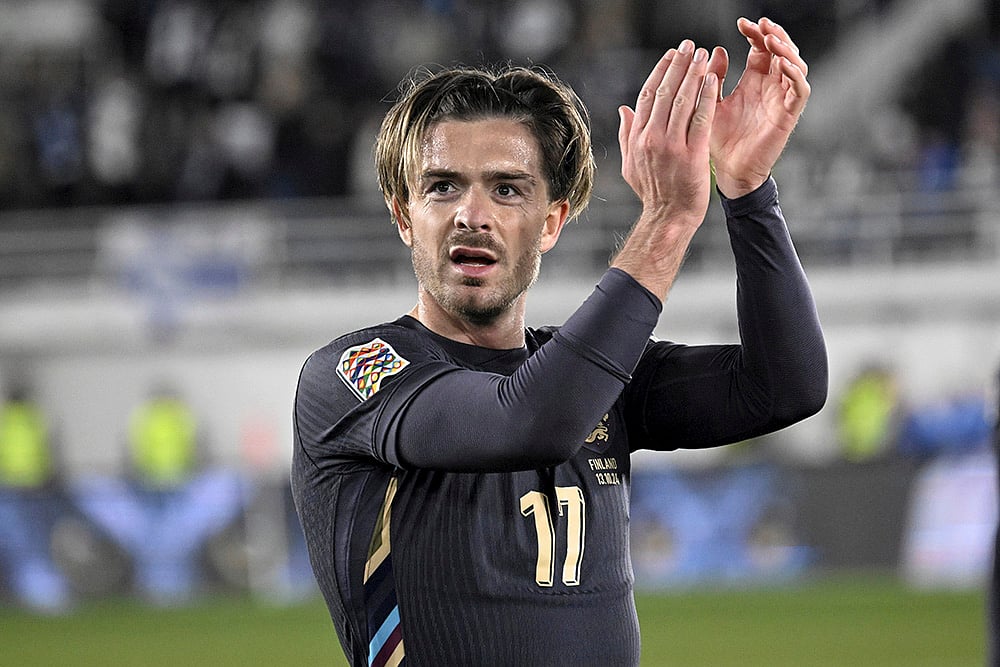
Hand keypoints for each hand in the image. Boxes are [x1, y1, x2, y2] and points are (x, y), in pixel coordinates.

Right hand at [612, 40, 720, 299]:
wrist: (669, 218)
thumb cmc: (653, 193)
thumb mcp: (632, 165)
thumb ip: (628, 135)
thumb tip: (624, 109)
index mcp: (638, 139)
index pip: (647, 96)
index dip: (659, 72)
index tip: (671, 55)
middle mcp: (652, 139)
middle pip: (664, 92)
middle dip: (678, 65)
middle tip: (689, 45)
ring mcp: (671, 146)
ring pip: (682, 101)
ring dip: (693, 74)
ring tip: (703, 55)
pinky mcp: (692, 154)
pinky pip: (700, 118)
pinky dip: (706, 96)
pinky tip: (712, 78)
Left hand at [707, 17, 810, 197]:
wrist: (729, 172)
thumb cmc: (720, 141)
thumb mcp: (711, 104)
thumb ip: (713, 78)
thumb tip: (713, 50)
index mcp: (753, 81)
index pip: (761, 48)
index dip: (755, 33)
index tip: (741, 23)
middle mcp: (770, 87)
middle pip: (782, 51)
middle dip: (773, 34)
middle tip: (761, 25)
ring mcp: (782, 99)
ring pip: (795, 64)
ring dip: (786, 49)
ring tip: (771, 40)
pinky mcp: (788, 114)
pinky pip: (800, 89)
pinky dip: (795, 74)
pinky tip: (782, 64)